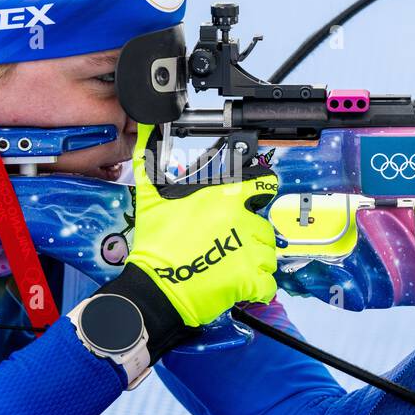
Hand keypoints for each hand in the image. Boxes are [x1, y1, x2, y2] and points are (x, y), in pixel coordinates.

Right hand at [125, 123, 277, 326]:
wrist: (156, 286)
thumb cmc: (156, 244)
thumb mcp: (150, 196)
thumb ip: (151, 159)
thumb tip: (147, 128)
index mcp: (224, 198)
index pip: (264, 185)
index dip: (263, 191)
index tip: (260, 198)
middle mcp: (241, 221)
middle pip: (264, 225)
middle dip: (250, 234)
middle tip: (230, 243)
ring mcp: (248, 252)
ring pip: (268, 254)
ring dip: (255, 260)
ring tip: (232, 264)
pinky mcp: (249, 280)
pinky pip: (268, 282)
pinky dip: (258, 286)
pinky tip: (241, 283)